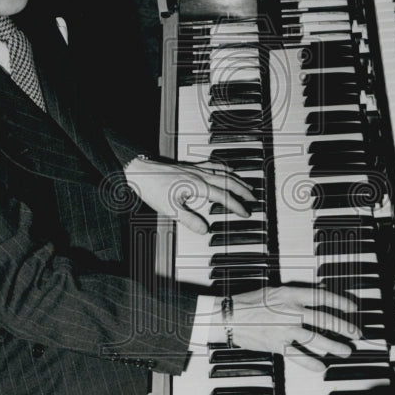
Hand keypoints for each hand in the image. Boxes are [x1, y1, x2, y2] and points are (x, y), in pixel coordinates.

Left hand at [123, 157, 253, 234]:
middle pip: (228, 181)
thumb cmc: (152, 187)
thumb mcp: (170, 209)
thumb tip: (204, 229)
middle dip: (243, 191)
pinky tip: (227, 169)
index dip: (237, 205)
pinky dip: (224, 167)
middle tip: (254, 198)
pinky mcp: (189, 166)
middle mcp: (199, 175)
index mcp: (198, 185)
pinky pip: (213, 164)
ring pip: (223, 172)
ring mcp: (195, 169)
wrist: (139, 170)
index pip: (223, 196)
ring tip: (247, 185)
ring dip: (237, 179)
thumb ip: (189, 220)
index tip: (246, 212)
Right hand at [229, 286, 360, 369]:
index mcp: (291, 295)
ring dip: (334, 346)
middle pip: (325, 320)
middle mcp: (292, 312)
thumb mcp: (274, 291)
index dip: (340, 303)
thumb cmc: (248, 303)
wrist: (228, 316)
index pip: (322, 297)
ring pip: (316, 339)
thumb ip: (295, 294)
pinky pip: (298, 356)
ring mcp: (285, 330)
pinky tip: (321, 366)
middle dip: (344, 328)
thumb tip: (316, 294)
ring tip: (345, 351)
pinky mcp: (277, 345)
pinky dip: (311, 362)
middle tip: (356, 333)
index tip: (352, 308)